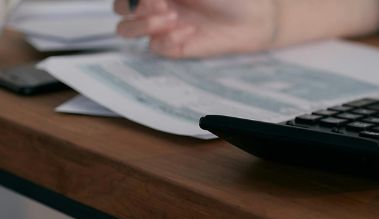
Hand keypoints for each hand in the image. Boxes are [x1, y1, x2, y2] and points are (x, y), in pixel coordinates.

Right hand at [113, 0, 275, 57]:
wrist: (254, 19)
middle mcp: (156, 5)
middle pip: (119, 8)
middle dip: (135, 6)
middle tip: (163, 6)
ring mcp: (162, 26)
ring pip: (126, 29)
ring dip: (143, 23)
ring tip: (172, 17)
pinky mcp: (174, 46)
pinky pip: (155, 47)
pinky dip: (167, 39)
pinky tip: (189, 32)